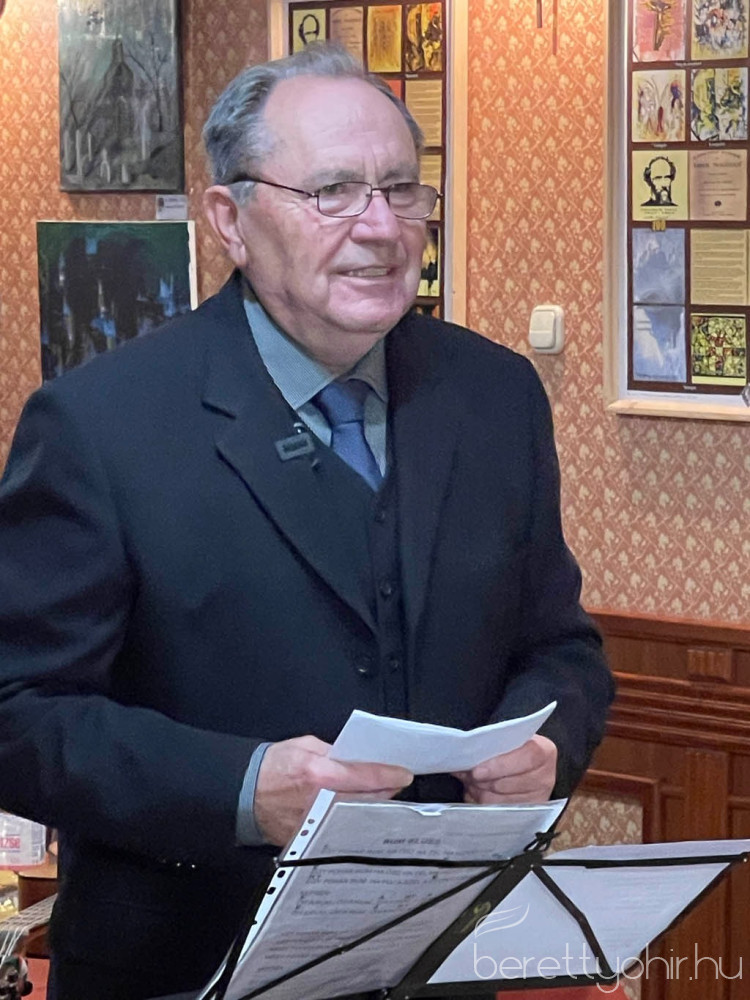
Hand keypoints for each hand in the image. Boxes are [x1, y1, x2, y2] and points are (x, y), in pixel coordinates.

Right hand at [255, 735, 412, 845]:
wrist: (244, 793)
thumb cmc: (272, 767)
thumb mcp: (305, 746)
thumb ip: (334, 751)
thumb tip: (358, 757)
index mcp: (320, 774)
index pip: (365, 775)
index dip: (388, 774)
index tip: (403, 773)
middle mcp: (321, 802)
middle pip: (367, 800)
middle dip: (386, 792)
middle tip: (396, 784)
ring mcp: (317, 824)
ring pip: (357, 817)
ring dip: (373, 807)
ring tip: (382, 797)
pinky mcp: (311, 838)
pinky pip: (341, 829)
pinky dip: (354, 820)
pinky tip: (360, 813)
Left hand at [452, 735, 557, 804]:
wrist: (526, 764)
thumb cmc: (514, 748)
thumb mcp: (508, 740)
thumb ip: (491, 745)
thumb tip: (462, 757)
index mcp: (544, 751)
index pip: (526, 759)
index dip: (499, 766)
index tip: (477, 771)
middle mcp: (545, 777)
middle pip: (507, 784)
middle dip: (481, 781)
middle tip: (466, 775)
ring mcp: (538, 798)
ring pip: (500, 801)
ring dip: (479, 792)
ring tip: (470, 783)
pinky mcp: (528, 813)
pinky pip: (499, 812)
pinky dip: (483, 803)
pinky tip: (476, 793)